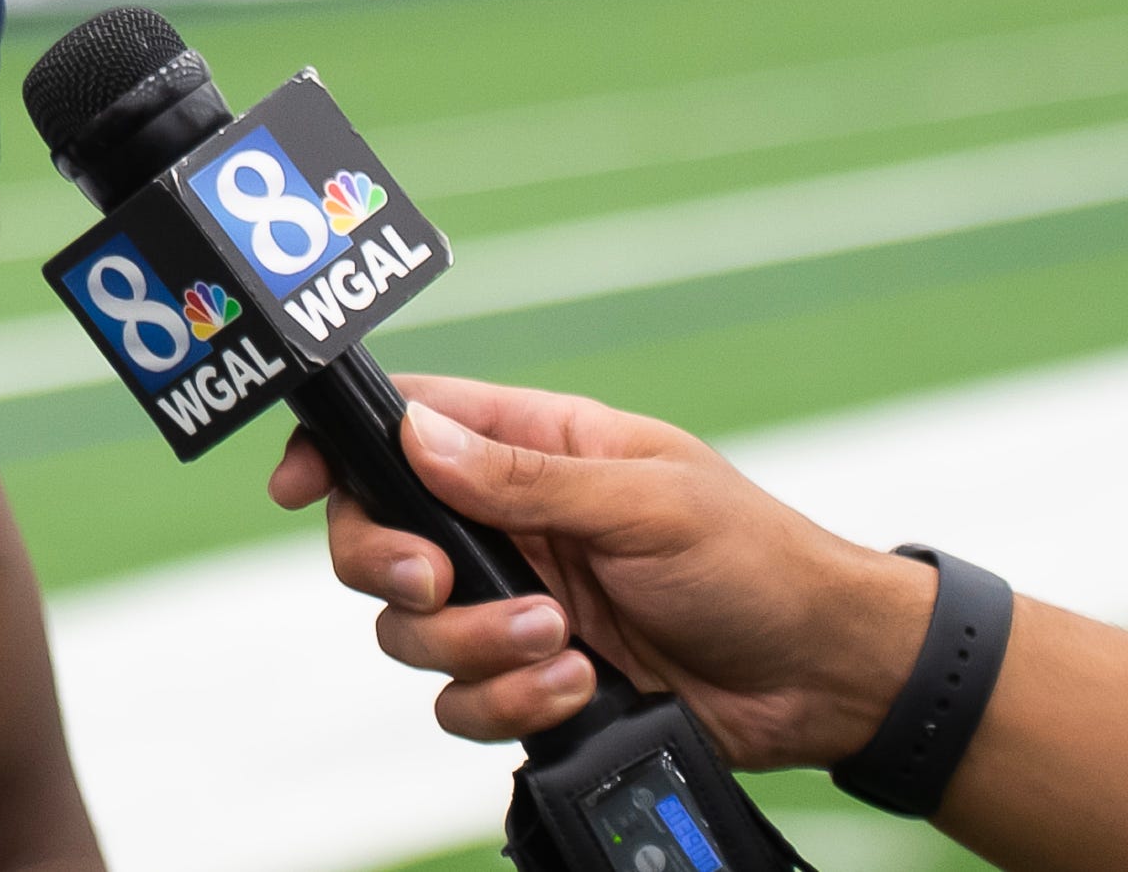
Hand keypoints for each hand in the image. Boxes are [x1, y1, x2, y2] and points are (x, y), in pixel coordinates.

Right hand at [266, 373, 934, 770]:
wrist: (827, 680)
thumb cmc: (757, 561)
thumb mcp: (648, 500)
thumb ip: (525, 477)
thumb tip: (416, 436)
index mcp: (530, 449)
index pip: (400, 425)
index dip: (334, 449)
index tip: (300, 485)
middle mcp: (505, 526)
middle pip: (377, 539)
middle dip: (389, 568)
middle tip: (437, 586)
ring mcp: (514, 606)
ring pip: (410, 631)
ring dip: (475, 646)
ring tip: (562, 642)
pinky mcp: (532, 681)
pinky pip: (462, 701)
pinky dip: (507, 701)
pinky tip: (576, 686)